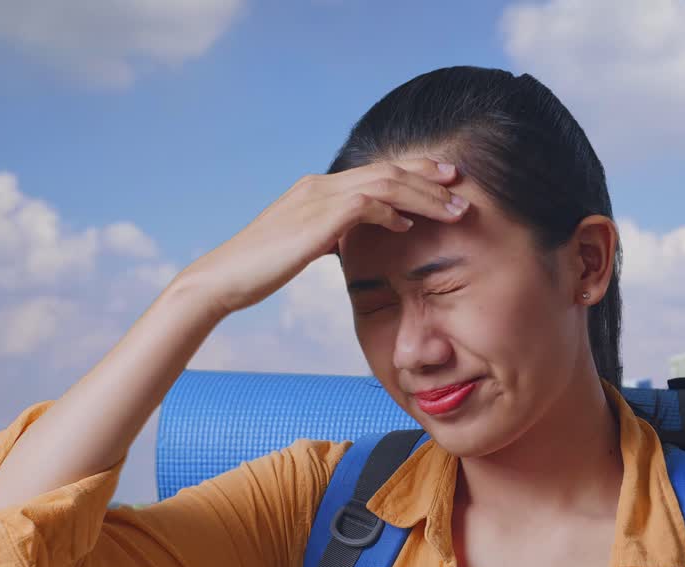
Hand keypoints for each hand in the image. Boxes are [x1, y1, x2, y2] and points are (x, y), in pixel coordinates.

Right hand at [176, 157, 469, 316]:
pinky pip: (364, 205)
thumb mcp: (302, 245)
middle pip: (388, 169)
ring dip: (424, 195)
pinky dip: (391, 211)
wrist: (222, 278)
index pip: (376, 171)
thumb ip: (329, 235)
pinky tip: (408, 226)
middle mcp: (319, 185)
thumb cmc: (260, 269)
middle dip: (429, 177)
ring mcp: (316, 198)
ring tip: (454, 210)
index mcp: (318, 188)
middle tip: (462, 185)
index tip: (445, 180)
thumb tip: (352, 239)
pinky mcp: (316, 219)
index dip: (415, 173)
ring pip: (385, 183)